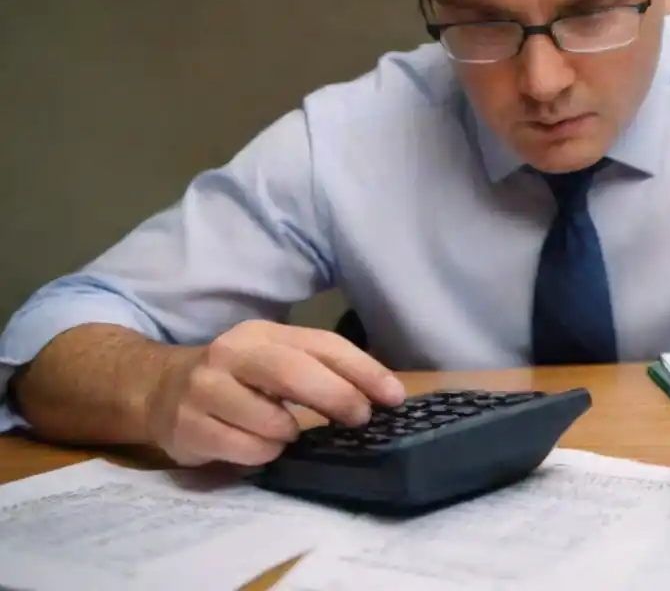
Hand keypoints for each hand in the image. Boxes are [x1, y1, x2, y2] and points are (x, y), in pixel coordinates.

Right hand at [142, 320, 405, 466]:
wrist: (156, 389)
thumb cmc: (235, 379)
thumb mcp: (273, 361)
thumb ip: (317, 370)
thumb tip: (379, 396)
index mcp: (263, 334)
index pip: (323, 344)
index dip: (363, 370)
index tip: (394, 396)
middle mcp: (233, 353)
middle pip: (295, 373)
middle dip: (337, 398)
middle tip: (360, 419)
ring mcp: (206, 388)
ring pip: (272, 420)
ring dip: (292, 435)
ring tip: (288, 434)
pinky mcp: (188, 425)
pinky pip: (246, 449)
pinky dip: (264, 454)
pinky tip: (259, 447)